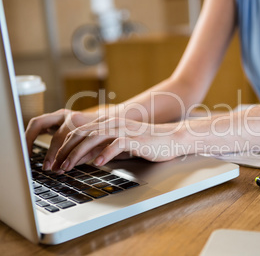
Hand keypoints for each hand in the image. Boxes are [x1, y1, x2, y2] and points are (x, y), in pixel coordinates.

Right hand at [25, 109, 98, 171]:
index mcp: (79, 120)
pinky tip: (29, 150)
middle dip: (45, 149)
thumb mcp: (96, 145)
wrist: (108, 121)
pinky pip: (38, 124)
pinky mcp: (55, 117)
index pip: (61, 137)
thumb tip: (64, 167)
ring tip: (31, 158)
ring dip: (31, 140)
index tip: (54, 168)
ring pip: (40, 124)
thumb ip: (82, 155)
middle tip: (47, 167)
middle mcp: (68, 115)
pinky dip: (31, 135)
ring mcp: (61, 115)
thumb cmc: (102, 135)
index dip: (56, 154)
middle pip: (49, 129)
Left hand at [50, 116, 184, 171]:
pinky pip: (117, 144)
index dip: (64, 146)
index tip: (55, 161)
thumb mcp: (121, 145)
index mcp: (108, 123)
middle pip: (83, 133)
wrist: (172, 138)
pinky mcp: (136, 139)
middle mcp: (114, 123)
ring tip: (69, 167)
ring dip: (79, 153)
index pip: (80, 131)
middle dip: (66, 150)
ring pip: (95, 138)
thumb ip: (103, 148)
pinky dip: (105, 153)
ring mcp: (125, 130)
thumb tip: (84, 158)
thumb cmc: (147, 143)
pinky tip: (96, 164)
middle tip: (56, 166)